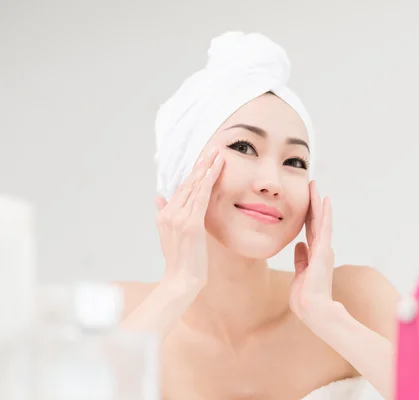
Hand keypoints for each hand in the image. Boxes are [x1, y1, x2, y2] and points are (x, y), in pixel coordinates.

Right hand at [154, 147, 223, 290]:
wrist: (181, 280)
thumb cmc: (181, 260)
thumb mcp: (169, 235)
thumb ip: (164, 212)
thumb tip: (158, 196)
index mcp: (164, 214)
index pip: (181, 188)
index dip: (194, 172)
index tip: (204, 158)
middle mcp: (169, 214)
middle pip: (188, 184)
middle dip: (201, 165)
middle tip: (213, 149)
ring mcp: (179, 218)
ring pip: (195, 188)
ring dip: (207, 169)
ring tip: (217, 154)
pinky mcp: (190, 225)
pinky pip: (201, 198)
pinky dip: (208, 182)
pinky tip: (215, 171)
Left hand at [290, 181, 334, 321]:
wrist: (312, 309)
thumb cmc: (305, 297)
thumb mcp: (299, 274)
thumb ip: (301, 259)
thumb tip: (299, 245)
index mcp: (314, 255)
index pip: (310, 230)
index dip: (307, 214)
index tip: (306, 200)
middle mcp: (321, 250)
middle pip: (315, 221)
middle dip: (312, 202)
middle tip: (311, 184)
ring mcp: (323, 249)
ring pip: (320, 220)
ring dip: (318, 202)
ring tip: (315, 186)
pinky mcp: (324, 251)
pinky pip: (324, 228)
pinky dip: (325, 213)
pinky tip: (325, 200)